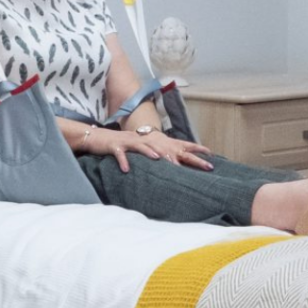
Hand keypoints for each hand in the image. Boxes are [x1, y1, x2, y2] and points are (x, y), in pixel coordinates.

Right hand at [70, 123, 215, 173]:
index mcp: (151, 142)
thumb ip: (156, 153)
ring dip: (151, 153)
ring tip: (162, 161)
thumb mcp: (141, 148)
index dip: (193, 148)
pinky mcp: (115, 146)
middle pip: (165, 146)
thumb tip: (172, 163)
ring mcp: (129, 143)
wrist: (97, 137)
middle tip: (202, 164)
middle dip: (184, 155)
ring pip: (142, 147)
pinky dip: (124, 161)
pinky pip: (120, 154)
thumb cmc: (120, 145)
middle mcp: (143, 140)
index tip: (210, 154)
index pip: (176, 143)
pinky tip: (127, 170)